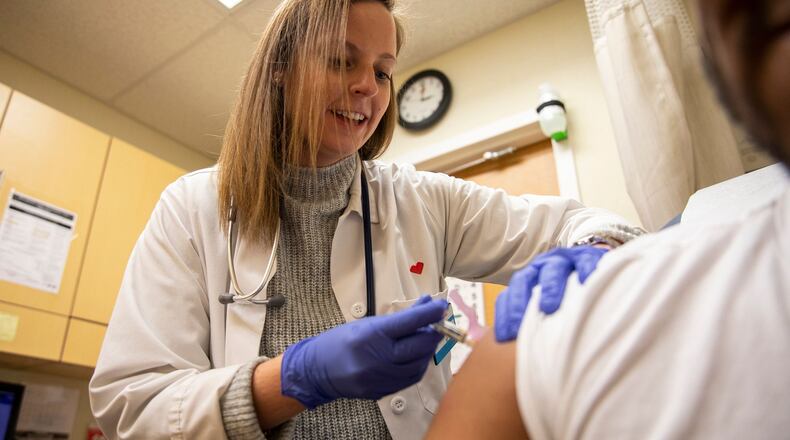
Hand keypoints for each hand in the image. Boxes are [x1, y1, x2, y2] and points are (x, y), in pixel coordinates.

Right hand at [281, 295, 446, 408]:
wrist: (316, 370)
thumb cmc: (341, 341)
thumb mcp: (367, 323)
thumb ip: (398, 318)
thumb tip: (426, 306)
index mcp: (373, 335)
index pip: (411, 322)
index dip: (431, 313)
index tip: (442, 306)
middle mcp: (378, 358)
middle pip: (421, 345)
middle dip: (433, 331)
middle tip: (437, 322)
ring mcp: (381, 378)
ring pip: (420, 364)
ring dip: (427, 349)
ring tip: (424, 338)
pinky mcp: (383, 392)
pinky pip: (411, 378)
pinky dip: (418, 365)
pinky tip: (415, 356)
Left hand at [494, 246, 607, 341]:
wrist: (593, 267)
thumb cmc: (568, 294)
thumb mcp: (548, 305)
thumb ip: (535, 321)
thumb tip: (523, 354)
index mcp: (529, 278)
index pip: (510, 294)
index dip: (505, 314)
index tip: (504, 337)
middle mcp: (543, 267)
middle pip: (525, 279)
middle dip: (521, 301)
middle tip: (520, 326)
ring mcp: (565, 260)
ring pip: (553, 269)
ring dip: (550, 287)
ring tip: (549, 308)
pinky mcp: (588, 257)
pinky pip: (585, 261)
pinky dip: (585, 270)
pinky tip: (585, 282)